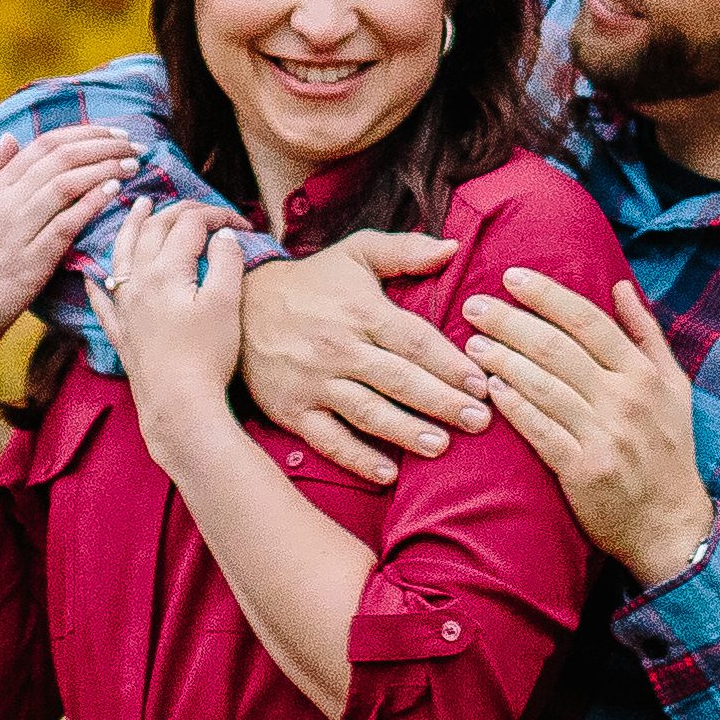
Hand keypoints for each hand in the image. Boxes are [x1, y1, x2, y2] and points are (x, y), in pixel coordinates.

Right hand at [0, 127, 134, 372]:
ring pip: (65, 185)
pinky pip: (65, 225)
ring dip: (104, 168)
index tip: (112, 131)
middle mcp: (3, 206)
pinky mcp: (29, 264)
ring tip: (132, 163)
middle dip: (102, 145)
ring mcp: (16, 234)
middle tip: (133, 142)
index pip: (42, 146)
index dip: (82, 133)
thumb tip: (9, 138)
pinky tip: (114, 191)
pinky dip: (91, 203)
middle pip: (60, 159)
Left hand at [107, 199, 258, 422]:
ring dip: (131, 225)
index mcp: (165, 270)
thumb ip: (226, 261)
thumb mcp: (225, 303)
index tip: (241, 223)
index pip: (190, 224)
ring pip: (122, 253)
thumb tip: (224, 234)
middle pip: (154, 229)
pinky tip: (90, 277)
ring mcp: (125, 307)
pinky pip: (102, 301)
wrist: (178, 406)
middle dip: (178, 210)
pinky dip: (97, 284)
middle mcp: (138, 281)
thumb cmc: (205, 355)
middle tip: (199, 206)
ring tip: (138, 206)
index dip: (217, 215)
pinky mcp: (122, 333)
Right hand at [241, 230, 485, 484]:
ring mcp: (315, 382)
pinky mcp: (292, 410)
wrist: (238, 306)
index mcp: (362, 311)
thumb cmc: (310, 282)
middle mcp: (340, 348)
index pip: (415, 341)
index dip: (450, 363)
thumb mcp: (355, 253)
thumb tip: (453, 246)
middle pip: (399, 380)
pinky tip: (388, 473)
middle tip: (479, 421)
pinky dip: (357, 458)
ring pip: (368, 412)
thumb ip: (405, 250)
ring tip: (441, 446)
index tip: (481, 383)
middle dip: (442, 402)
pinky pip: (329, 439)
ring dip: (406, 432)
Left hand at [468, 271, 718, 586]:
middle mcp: (625, 400)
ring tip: (471, 343)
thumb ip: (646, 334)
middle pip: (557, 348)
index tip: (512, 277)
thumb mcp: (674, 387)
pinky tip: (490, 389)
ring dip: (502, 360)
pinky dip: (514, 407)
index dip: (547, 295)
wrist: (670, 526)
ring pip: (543, 386)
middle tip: (474, 305)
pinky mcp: (584, 471)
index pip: (588, 321)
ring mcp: (604, 436)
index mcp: (644, 374)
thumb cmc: (668, 450)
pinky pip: (540, 431)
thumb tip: (620, 286)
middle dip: (511, 322)